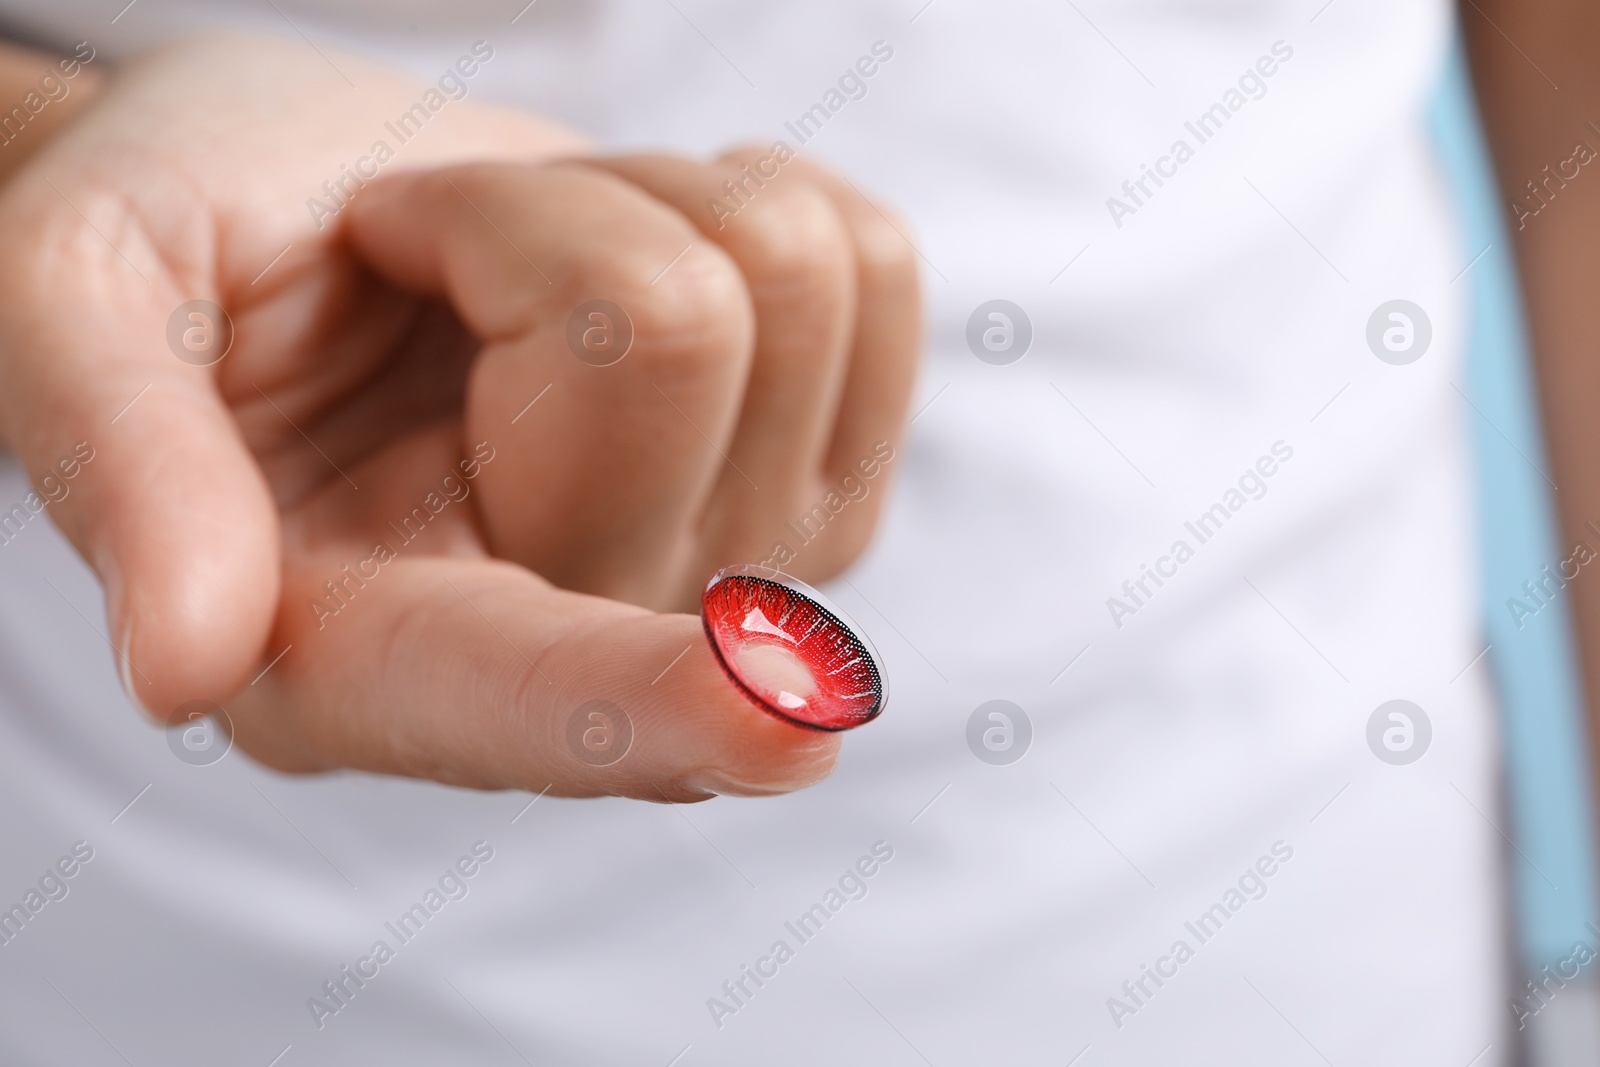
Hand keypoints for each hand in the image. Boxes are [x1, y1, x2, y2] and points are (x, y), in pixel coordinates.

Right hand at [0, 33, 918, 799]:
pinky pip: (870, 266)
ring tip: (509, 274)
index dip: (646, 703)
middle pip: (674, 336)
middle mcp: (563, 645)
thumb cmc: (178, 260)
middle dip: (521, 216)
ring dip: (628, 204)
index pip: (522, 695)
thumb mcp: (74, 310)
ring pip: (787, 280)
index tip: (790, 731)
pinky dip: (730, 200)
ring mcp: (716, 574)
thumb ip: (127, 475)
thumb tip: (186, 665)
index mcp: (350, 651)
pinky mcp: (816, 490)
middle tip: (411, 254)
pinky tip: (624, 268)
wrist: (312, 217)